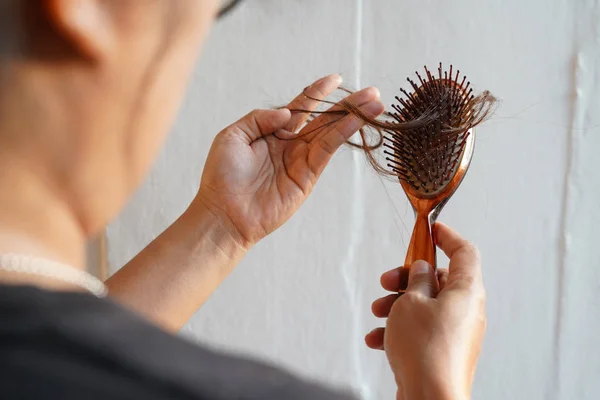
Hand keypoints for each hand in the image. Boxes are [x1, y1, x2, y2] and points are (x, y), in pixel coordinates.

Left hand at [193, 75, 384, 248]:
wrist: (223, 213)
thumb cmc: (222, 177)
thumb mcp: (232, 136)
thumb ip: (260, 118)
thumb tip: (288, 113)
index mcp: (272, 132)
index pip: (301, 108)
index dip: (318, 92)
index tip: (335, 79)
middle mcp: (290, 144)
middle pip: (324, 119)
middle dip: (348, 105)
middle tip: (372, 92)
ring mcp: (301, 161)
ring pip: (332, 133)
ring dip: (354, 118)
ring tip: (376, 103)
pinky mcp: (308, 177)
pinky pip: (328, 150)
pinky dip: (343, 134)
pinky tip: (357, 121)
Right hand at [366, 223, 485, 399]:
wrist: (430, 398)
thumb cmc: (425, 349)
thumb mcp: (412, 302)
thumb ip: (416, 280)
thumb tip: (421, 269)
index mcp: (467, 291)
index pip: (465, 252)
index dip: (448, 237)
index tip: (432, 229)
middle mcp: (466, 310)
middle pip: (438, 280)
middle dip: (407, 278)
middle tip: (387, 280)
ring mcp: (455, 332)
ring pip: (425, 305)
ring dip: (397, 304)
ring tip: (378, 311)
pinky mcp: (443, 351)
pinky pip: (420, 330)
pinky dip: (398, 329)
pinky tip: (377, 339)